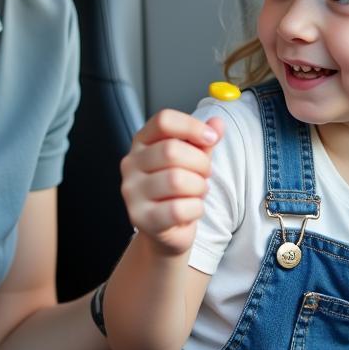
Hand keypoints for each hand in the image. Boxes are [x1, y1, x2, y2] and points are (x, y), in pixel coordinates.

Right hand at [120, 109, 224, 255]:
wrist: (167, 228)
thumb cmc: (179, 189)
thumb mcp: (193, 159)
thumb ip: (204, 141)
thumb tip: (218, 123)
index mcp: (142, 142)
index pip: (163, 120)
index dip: (192, 126)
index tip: (211, 138)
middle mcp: (131, 164)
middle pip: (171, 150)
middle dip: (200, 163)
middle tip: (205, 174)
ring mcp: (132, 192)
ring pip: (176, 180)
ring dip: (199, 188)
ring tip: (197, 192)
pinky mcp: (140, 218)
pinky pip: (178, 209)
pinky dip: (195, 209)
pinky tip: (192, 210)